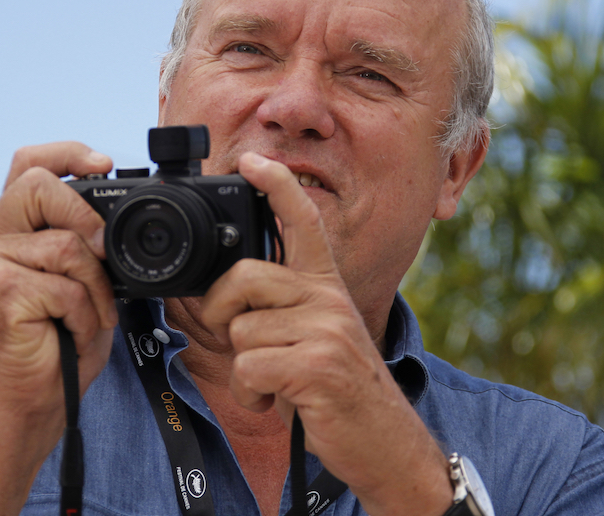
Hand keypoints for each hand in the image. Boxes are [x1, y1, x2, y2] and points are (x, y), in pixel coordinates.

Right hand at [0, 142, 118, 443]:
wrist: (34, 398)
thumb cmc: (59, 339)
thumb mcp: (82, 278)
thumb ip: (87, 239)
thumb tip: (118, 213)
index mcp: (12, 227)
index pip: (28, 164)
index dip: (66, 153)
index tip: (103, 164)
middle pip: (40, 184)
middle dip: (86, 217)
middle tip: (102, 255)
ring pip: (66, 244)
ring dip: (96, 287)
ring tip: (88, 314)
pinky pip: (65, 286)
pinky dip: (85, 314)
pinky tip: (71, 330)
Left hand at [201, 152, 451, 515]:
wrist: (384, 442)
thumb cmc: (335, 389)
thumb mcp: (314, 337)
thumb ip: (280, 309)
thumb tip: (224, 295)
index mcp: (325, 286)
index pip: (303, 222)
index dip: (277, 186)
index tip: (252, 161)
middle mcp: (328, 299)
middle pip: (245, 277)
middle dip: (219, 311)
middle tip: (230, 338)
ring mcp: (327, 330)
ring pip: (241, 331)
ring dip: (243, 370)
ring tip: (272, 384)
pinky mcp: (319, 365)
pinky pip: (250, 367)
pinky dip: (251, 393)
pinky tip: (276, 402)